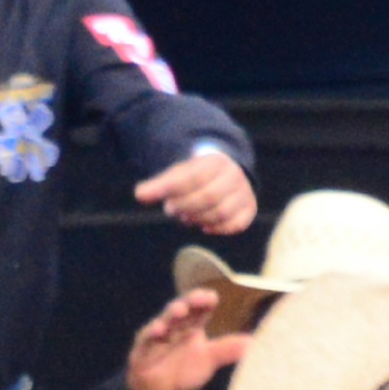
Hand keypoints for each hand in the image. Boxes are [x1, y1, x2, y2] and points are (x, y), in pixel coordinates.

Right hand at [122, 287, 247, 389]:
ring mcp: (157, 336)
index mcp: (190, 325)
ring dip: (172, 314)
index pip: (199, 309)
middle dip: (190, 302)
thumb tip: (253, 342)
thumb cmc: (182, 370)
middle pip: (183, 309)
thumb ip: (227, 350)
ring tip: (180, 309)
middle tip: (200, 297)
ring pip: (165, 320)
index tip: (213, 298)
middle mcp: (174, 326)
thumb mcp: (208, 360)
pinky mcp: (143, 349)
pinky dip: (152, 333)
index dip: (205, 301)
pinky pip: (147, 339)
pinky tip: (159, 329)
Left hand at [135, 148, 255, 236]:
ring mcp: (244, 193)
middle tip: (172, 210)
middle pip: (207, 198)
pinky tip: (204, 226)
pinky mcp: (249, 210)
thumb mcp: (177, 175)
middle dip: (185, 207)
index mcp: (214, 161)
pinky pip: (235, 225)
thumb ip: (159, 185)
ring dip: (199, 219)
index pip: (192, 179)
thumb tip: (139, 195)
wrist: (225, 173)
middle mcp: (234, 175)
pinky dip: (217, 228)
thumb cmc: (195, 176)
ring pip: (221, 213)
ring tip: (186, 217)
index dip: (175, 193)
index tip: (163, 202)